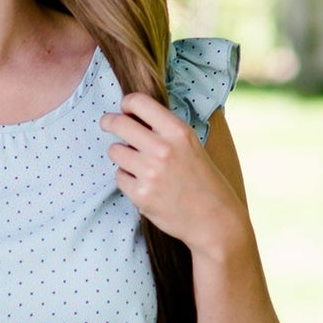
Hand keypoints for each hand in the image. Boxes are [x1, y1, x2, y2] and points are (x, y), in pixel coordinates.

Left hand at [101, 94, 247, 262]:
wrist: (214, 220)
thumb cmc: (204, 181)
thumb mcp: (191, 145)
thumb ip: (165, 131)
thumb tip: (133, 116)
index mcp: (178, 132)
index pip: (139, 102)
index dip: (127, 103)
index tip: (124, 109)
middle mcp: (162, 149)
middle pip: (118, 124)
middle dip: (110, 122)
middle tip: (108, 123)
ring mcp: (150, 173)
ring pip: (115, 151)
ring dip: (122, 155)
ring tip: (138, 163)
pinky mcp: (141, 195)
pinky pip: (119, 176)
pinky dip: (127, 178)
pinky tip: (144, 184)